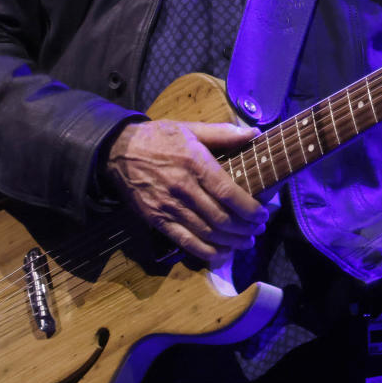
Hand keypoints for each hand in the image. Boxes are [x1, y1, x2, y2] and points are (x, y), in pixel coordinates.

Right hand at [105, 119, 267, 265]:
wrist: (118, 150)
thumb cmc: (159, 138)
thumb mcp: (190, 128)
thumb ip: (223, 133)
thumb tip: (254, 133)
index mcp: (195, 163)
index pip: (228, 192)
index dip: (249, 208)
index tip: (263, 214)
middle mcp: (183, 187)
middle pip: (220, 217)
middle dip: (245, 228)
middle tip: (259, 229)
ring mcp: (169, 206)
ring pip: (206, 232)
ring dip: (231, 242)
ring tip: (246, 242)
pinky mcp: (157, 219)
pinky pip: (185, 241)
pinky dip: (206, 252)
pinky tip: (221, 254)